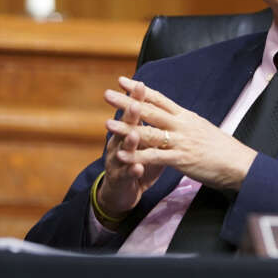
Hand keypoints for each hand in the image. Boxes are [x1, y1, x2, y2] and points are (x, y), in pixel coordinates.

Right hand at [96, 79, 165, 224]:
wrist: (120, 193)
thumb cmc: (134, 163)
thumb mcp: (143, 144)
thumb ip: (149, 127)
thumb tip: (160, 106)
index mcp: (127, 133)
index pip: (132, 114)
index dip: (136, 100)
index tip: (140, 84)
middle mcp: (119, 144)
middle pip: (125, 127)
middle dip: (129, 116)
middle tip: (133, 104)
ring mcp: (118, 162)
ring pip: (123, 151)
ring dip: (129, 143)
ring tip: (135, 135)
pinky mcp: (120, 180)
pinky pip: (126, 174)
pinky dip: (132, 170)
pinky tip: (137, 168)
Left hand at [103, 76, 257, 192]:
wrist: (239, 163)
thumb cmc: (221, 148)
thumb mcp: (202, 128)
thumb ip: (185, 122)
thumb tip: (174, 115)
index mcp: (186, 116)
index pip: (159, 99)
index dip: (140, 89)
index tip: (122, 81)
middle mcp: (182, 125)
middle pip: (150, 111)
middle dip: (127, 102)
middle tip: (107, 95)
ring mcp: (181, 142)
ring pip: (149, 133)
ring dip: (127, 128)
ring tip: (107, 124)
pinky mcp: (182, 159)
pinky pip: (155, 157)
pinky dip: (137, 156)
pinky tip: (122, 155)